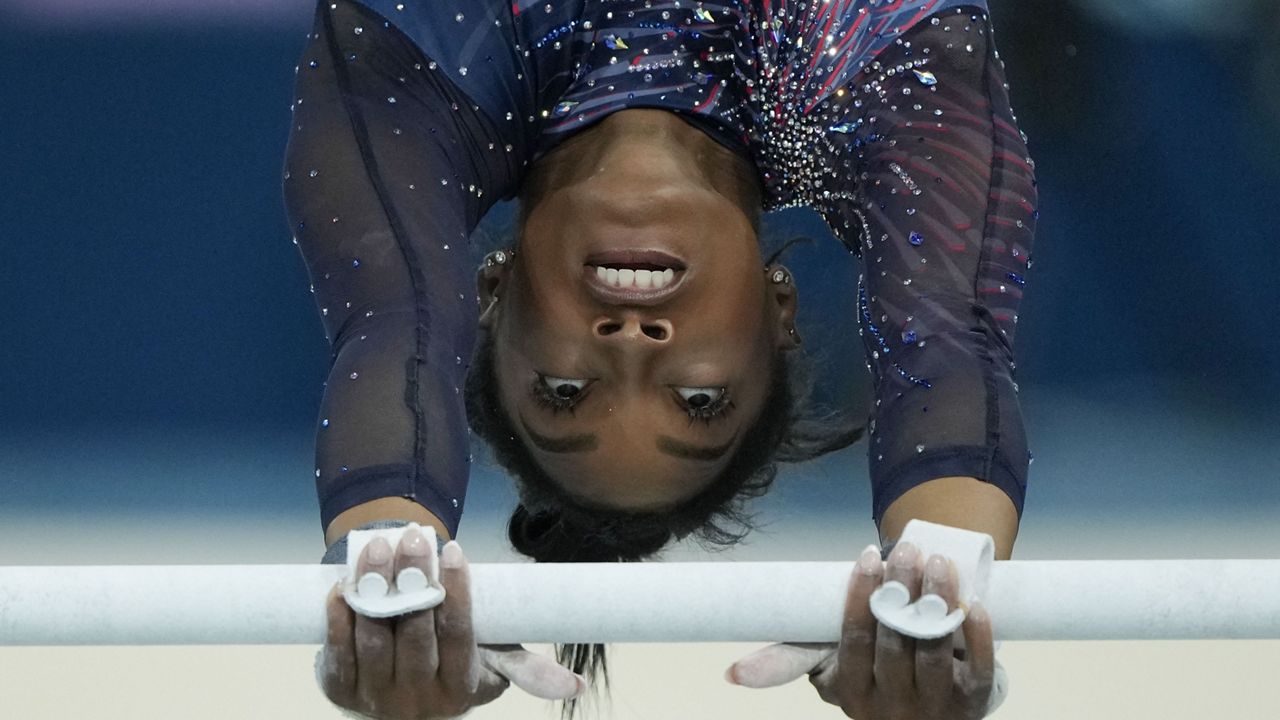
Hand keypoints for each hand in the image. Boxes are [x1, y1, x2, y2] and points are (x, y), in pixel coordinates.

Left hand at [317, 527, 585, 718]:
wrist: (395, 689)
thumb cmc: (449, 660)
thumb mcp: (489, 665)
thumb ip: (525, 668)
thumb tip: (576, 688)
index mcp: (461, 688)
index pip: (459, 634)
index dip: (455, 591)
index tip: (452, 549)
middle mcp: (419, 700)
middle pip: (416, 631)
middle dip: (413, 579)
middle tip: (412, 537)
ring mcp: (377, 697)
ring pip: (375, 637)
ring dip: (375, 588)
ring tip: (381, 546)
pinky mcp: (342, 691)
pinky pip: (338, 652)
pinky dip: (339, 616)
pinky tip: (344, 583)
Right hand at [725, 543, 996, 718]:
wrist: (931, 700)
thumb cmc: (873, 668)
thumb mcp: (829, 667)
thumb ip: (788, 662)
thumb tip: (730, 675)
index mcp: (853, 695)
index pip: (855, 641)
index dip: (861, 597)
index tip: (867, 556)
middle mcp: (892, 708)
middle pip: (896, 641)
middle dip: (901, 591)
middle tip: (904, 550)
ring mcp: (936, 707)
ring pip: (935, 651)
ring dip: (938, 604)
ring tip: (936, 562)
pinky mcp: (974, 703)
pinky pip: (980, 669)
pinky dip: (979, 636)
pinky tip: (974, 602)